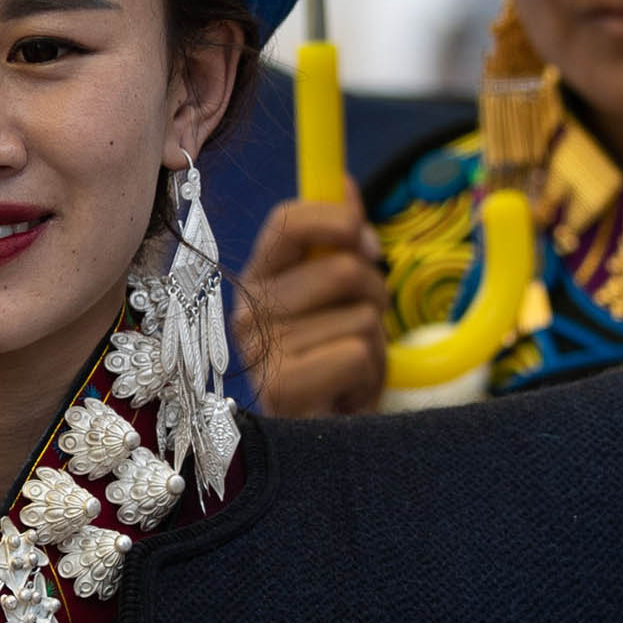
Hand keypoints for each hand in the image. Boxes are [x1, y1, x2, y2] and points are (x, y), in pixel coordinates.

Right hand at [234, 194, 387, 415]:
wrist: (328, 441)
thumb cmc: (333, 363)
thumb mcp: (339, 295)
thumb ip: (337, 240)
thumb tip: (341, 181)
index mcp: (259, 280)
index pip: (287, 222)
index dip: (337, 220)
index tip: (365, 242)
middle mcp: (249, 312)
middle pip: (343, 269)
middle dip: (373, 296)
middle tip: (359, 331)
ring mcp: (261, 352)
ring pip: (360, 316)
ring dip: (374, 345)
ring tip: (350, 369)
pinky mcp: (280, 389)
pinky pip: (356, 352)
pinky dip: (369, 374)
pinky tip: (347, 393)